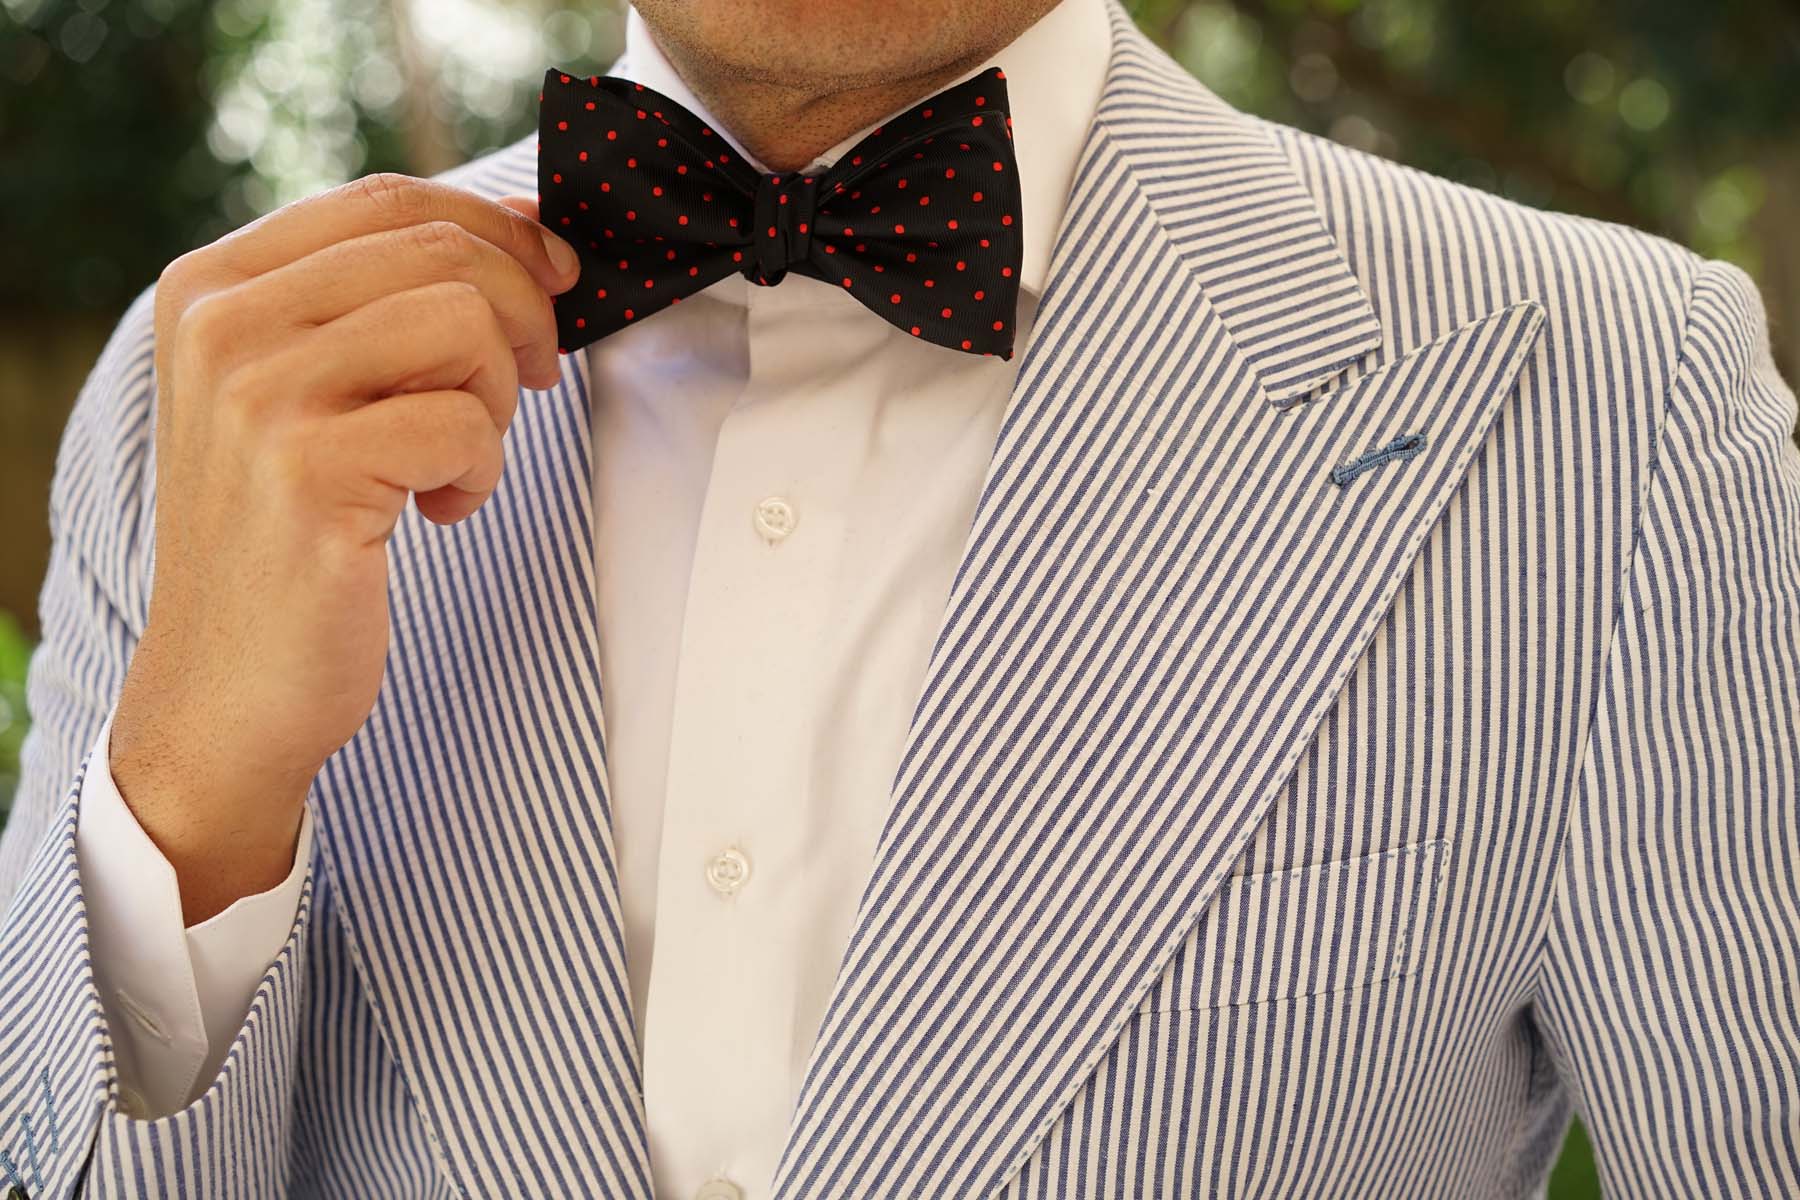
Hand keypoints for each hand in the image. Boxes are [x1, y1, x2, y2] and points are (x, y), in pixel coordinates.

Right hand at [107, 174, 577, 922]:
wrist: (229, 686)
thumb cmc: (289, 535)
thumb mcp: (312, 391)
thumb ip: (390, 300)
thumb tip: (522, 227)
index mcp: (213, 285)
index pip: (388, 200)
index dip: (494, 232)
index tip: (552, 280)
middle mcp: (222, 324)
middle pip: (440, 253)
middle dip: (522, 318)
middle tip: (526, 389)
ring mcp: (258, 397)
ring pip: (464, 325)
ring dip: (497, 400)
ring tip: (457, 460)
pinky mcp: (310, 474)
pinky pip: (466, 424)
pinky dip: (480, 473)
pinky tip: (436, 512)